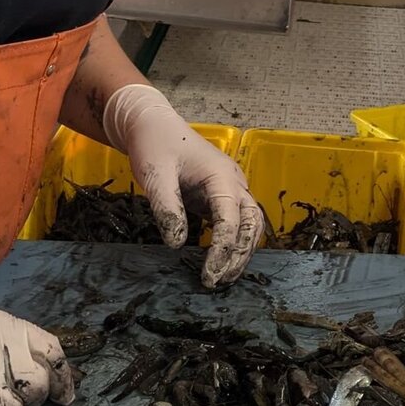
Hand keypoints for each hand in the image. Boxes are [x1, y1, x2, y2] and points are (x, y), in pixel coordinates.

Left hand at [104, 83, 265, 287]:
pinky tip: (221, 261)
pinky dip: (234, 242)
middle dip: (240, 255)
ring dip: (242, 251)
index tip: (209, 275)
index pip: (231, 220)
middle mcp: (233, 182)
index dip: (223, 250)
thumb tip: (178, 244)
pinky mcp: (220, 194)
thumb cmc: (154, 145)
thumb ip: (167, 208)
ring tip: (223, 278)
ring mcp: (230, 188)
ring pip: (250, 224)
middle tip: (219, 282)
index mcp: (221, 176)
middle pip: (252, 224)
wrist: (153, 124)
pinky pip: (236, 221)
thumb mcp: (155, 175)